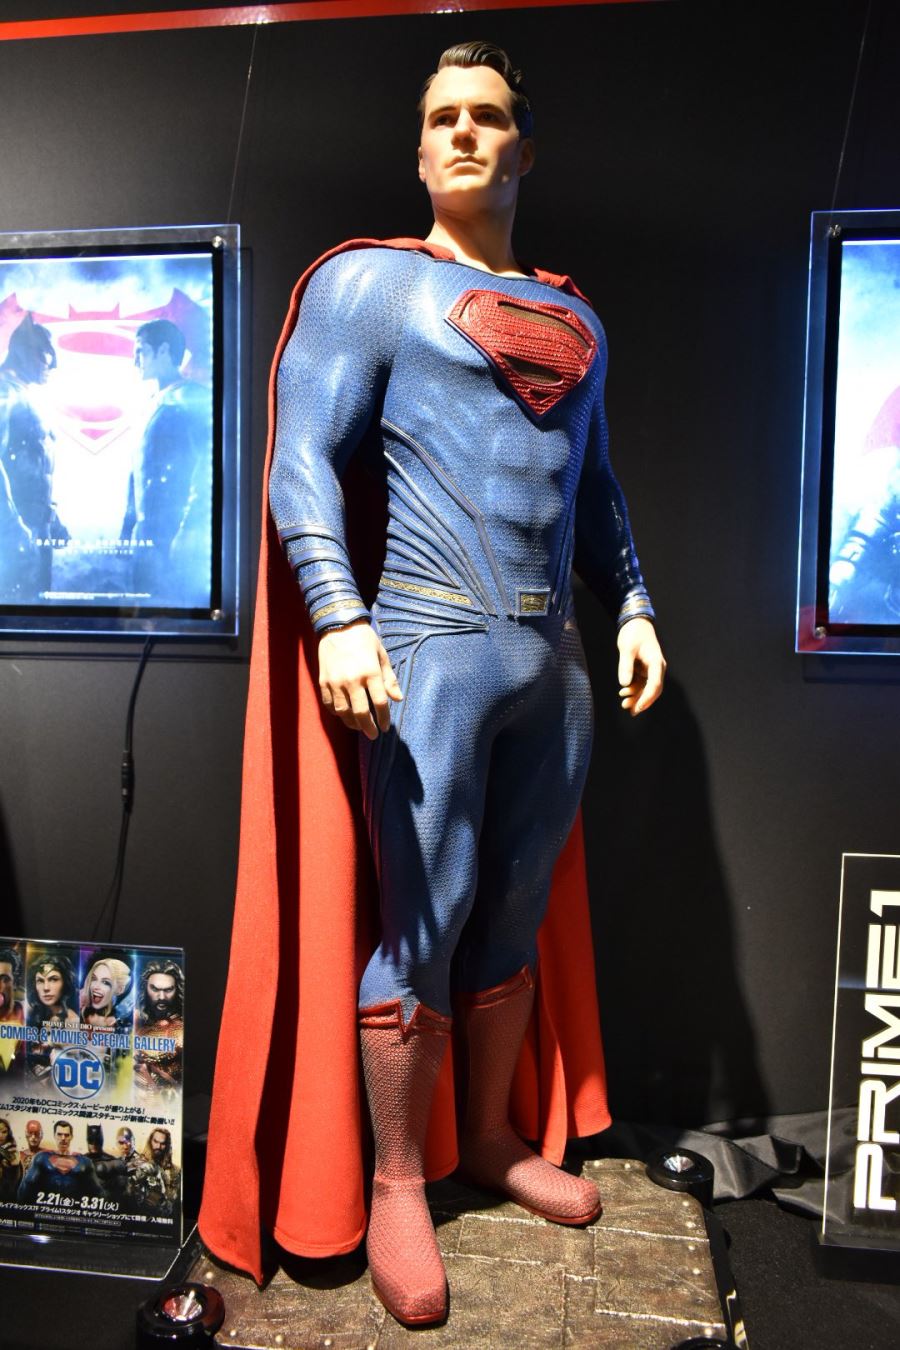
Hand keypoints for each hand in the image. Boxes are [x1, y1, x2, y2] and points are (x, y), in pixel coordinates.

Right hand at [318, 620, 402, 739]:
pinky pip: (329, 704)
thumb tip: (398, 699)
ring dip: (352, 723)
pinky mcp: (323, 681)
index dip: (383, 718)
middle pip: (360, 712)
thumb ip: (389, 679)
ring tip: (359, 727)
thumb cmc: (364, 639)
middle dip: (368, 727)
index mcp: (370, 672)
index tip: (386, 727)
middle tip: (373, 735)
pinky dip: (337, 713)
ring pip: (343, 712)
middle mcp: (352, 679)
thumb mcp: (382, 655)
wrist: (338, 626)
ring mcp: (335, 681)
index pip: (379, 703)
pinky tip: (344, 715)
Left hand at [617, 616, 665, 715]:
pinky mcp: (644, 669)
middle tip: (631, 711)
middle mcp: (656, 668)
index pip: (655, 684)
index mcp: (656, 662)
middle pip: (653, 690)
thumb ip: (625, 666)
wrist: (635, 623)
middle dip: (642, 701)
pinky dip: (634, 690)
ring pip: (646, 688)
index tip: (639, 707)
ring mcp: (651, 669)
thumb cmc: (633, 633)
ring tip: (624, 704)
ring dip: (636, 697)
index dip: (647, 697)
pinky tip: (624, 694)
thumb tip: (625, 684)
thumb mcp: (626, 649)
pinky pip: (641, 683)